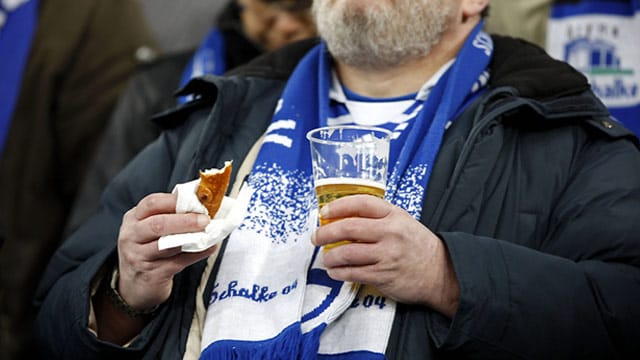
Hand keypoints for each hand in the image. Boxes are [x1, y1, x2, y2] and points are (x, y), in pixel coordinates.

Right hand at [116, 193, 215, 309]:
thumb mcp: (150, 230)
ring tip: (209, 233)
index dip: (175, 201)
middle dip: (185, 221)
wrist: (134, 286)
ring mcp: (138, 256)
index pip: (152, 203)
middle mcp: (131, 236)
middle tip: (205, 220)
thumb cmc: (148, 251)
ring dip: (192, 238)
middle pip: (158, 224)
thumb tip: (202, 207)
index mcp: (133, 218)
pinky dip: (196, 254)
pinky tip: (208, 248)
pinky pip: (177, 262)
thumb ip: (170, 217)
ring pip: (167, 245)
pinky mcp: (150, 274)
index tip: (196, 201)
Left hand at [312, 195, 459, 316]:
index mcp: (393, 215)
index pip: (360, 203)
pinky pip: (353, 273)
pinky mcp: (383, 276)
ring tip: (326, 258)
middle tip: (316, 237)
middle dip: (325, 232)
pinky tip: (335, 271)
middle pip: (348, 228)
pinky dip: (339, 272)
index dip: (338, 206)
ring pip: (347, 253)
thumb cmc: (418, 246)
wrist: (441, 273)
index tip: (324, 212)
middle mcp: (389, 233)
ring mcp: (386, 255)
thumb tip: (343, 218)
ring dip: (330, 256)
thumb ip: (378, 218)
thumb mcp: (402, 222)